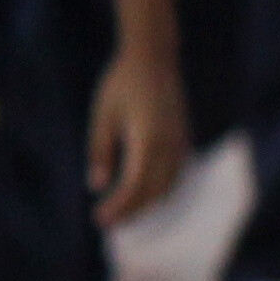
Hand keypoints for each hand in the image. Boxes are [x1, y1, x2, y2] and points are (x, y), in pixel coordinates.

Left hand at [83, 46, 188, 227]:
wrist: (154, 58)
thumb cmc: (121, 84)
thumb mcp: (102, 116)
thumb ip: (100, 152)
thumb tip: (96, 187)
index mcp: (148, 140)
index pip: (134, 186)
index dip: (118, 207)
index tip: (99, 219)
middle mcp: (169, 145)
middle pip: (153, 193)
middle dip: (130, 212)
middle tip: (105, 223)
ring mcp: (180, 143)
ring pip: (167, 187)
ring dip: (145, 204)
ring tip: (120, 213)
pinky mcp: (183, 139)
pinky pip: (174, 175)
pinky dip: (158, 190)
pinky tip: (140, 195)